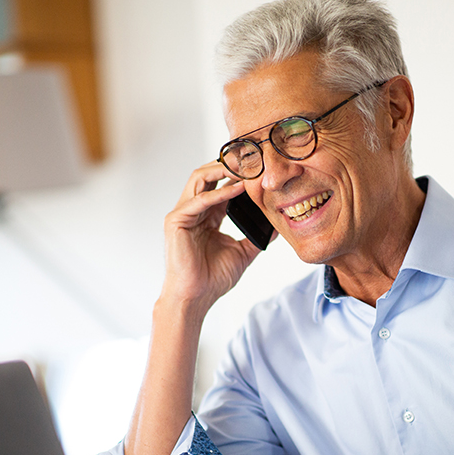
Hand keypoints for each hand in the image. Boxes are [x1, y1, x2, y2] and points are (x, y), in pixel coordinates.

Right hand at [161, 161, 262, 312]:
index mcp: (207, 216)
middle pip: (208, 174)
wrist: (195, 298)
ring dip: (222, 169)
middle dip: (229, 163)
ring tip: (244, 166)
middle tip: (252, 157)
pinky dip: (219, 192)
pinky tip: (237, 189)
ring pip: (199, 178)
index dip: (238, 174)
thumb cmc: (212, 279)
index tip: (259, 167)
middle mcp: (193, 210)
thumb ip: (256, 237)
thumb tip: (276, 227)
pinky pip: (199, 200)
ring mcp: (183, 214)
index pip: (221, 185)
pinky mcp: (176, 221)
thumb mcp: (242, 252)